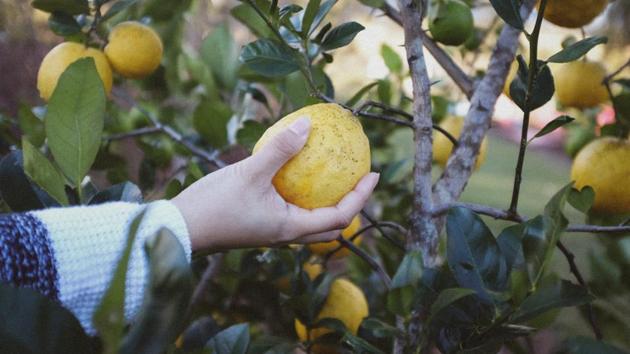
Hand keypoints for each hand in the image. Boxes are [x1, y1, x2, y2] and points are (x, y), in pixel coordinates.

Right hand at [171, 117, 378, 250]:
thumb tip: (309, 124)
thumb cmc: (215, 205)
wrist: (179, 229)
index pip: (340, 216)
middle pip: (330, 226)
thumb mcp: (250, 172)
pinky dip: (305, 197)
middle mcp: (286, 234)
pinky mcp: (260, 225)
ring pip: (311, 222)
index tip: (375, 174)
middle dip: (351, 205)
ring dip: (328, 203)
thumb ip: (280, 149)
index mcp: (291, 227)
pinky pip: (292, 212)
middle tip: (359, 178)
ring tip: (334, 176)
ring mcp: (272, 232)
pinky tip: (296, 173)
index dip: (362, 197)